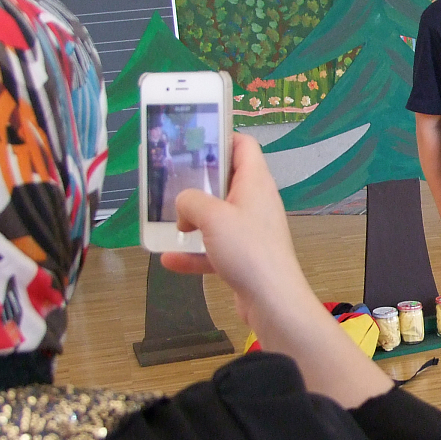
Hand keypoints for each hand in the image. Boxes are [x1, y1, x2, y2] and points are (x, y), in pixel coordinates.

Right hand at [161, 133, 306, 327]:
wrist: (272, 300)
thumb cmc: (248, 250)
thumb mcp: (212, 216)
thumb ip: (190, 200)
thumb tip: (183, 205)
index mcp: (255, 182)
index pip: (243, 145)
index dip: (220, 138)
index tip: (191, 143)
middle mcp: (256, 202)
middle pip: (227, 180)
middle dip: (198, 181)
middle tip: (170, 182)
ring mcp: (251, 230)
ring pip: (219, 216)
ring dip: (194, 218)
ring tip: (168, 220)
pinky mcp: (245, 257)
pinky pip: (215, 248)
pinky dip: (194, 252)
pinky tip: (169, 259)